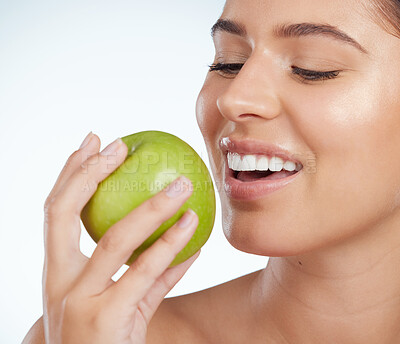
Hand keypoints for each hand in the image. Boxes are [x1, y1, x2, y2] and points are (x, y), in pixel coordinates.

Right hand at [42, 132, 199, 343]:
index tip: (94, 142)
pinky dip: (175, 251)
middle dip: (90, 173)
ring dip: (153, 208)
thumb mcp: (118, 301)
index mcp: (57, 272)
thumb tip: (181, 237)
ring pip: (116, 240)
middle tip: (121, 146)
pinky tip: (196, 233)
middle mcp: (59, 283)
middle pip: (64, 214)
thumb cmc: (106, 340)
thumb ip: (145, 270)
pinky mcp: (107, 320)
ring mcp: (79, 302)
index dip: (72, 172)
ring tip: (182, 185)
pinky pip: (149, 275)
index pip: (55, 211)